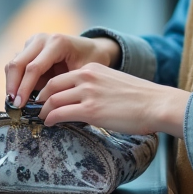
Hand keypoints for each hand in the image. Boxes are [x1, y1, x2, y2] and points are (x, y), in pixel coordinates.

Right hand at [5, 33, 120, 107]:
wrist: (92, 48)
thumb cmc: (90, 61)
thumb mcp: (82, 74)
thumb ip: (64, 86)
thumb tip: (46, 107)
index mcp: (57, 43)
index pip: (34, 67)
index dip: (25, 88)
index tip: (20, 105)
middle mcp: (42, 39)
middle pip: (18, 64)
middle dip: (13, 86)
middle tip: (13, 106)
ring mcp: (33, 42)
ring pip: (13, 64)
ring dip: (11, 84)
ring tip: (14, 103)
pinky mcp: (28, 47)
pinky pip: (16, 65)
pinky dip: (14, 80)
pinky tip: (18, 95)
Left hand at [37, 63, 189, 137]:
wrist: (156, 104)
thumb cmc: (140, 98)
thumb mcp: (113, 83)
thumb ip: (96, 87)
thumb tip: (82, 101)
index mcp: (92, 69)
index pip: (60, 77)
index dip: (47, 89)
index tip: (42, 98)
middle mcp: (87, 77)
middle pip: (51, 86)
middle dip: (39, 99)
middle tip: (35, 109)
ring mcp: (88, 93)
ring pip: (53, 100)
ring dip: (43, 111)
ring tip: (40, 118)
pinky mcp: (90, 111)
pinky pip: (61, 114)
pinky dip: (50, 119)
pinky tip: (50, 124)